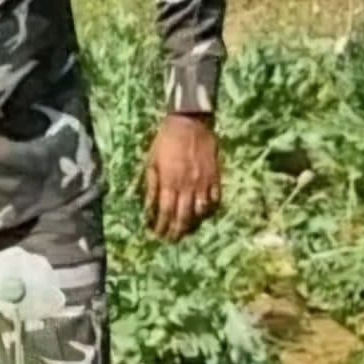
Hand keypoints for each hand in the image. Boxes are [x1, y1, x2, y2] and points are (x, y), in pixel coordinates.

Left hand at [140, 113, 221, 241]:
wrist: (190, 123)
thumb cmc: (165, 141)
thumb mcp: (151, 162)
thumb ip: (151, 186)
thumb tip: (147, 208)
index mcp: (169, 182)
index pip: (164, 212)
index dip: (160, 226)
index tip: (156, 235)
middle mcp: (187, 185)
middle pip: (182, 216)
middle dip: (175, 231)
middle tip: (170, 240)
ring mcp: (204, 182)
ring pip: (200, 212)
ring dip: (192, 225)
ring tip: (185, 232)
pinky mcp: (216, 177)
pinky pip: (215, 200)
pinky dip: (209, 211)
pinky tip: (203, 216)